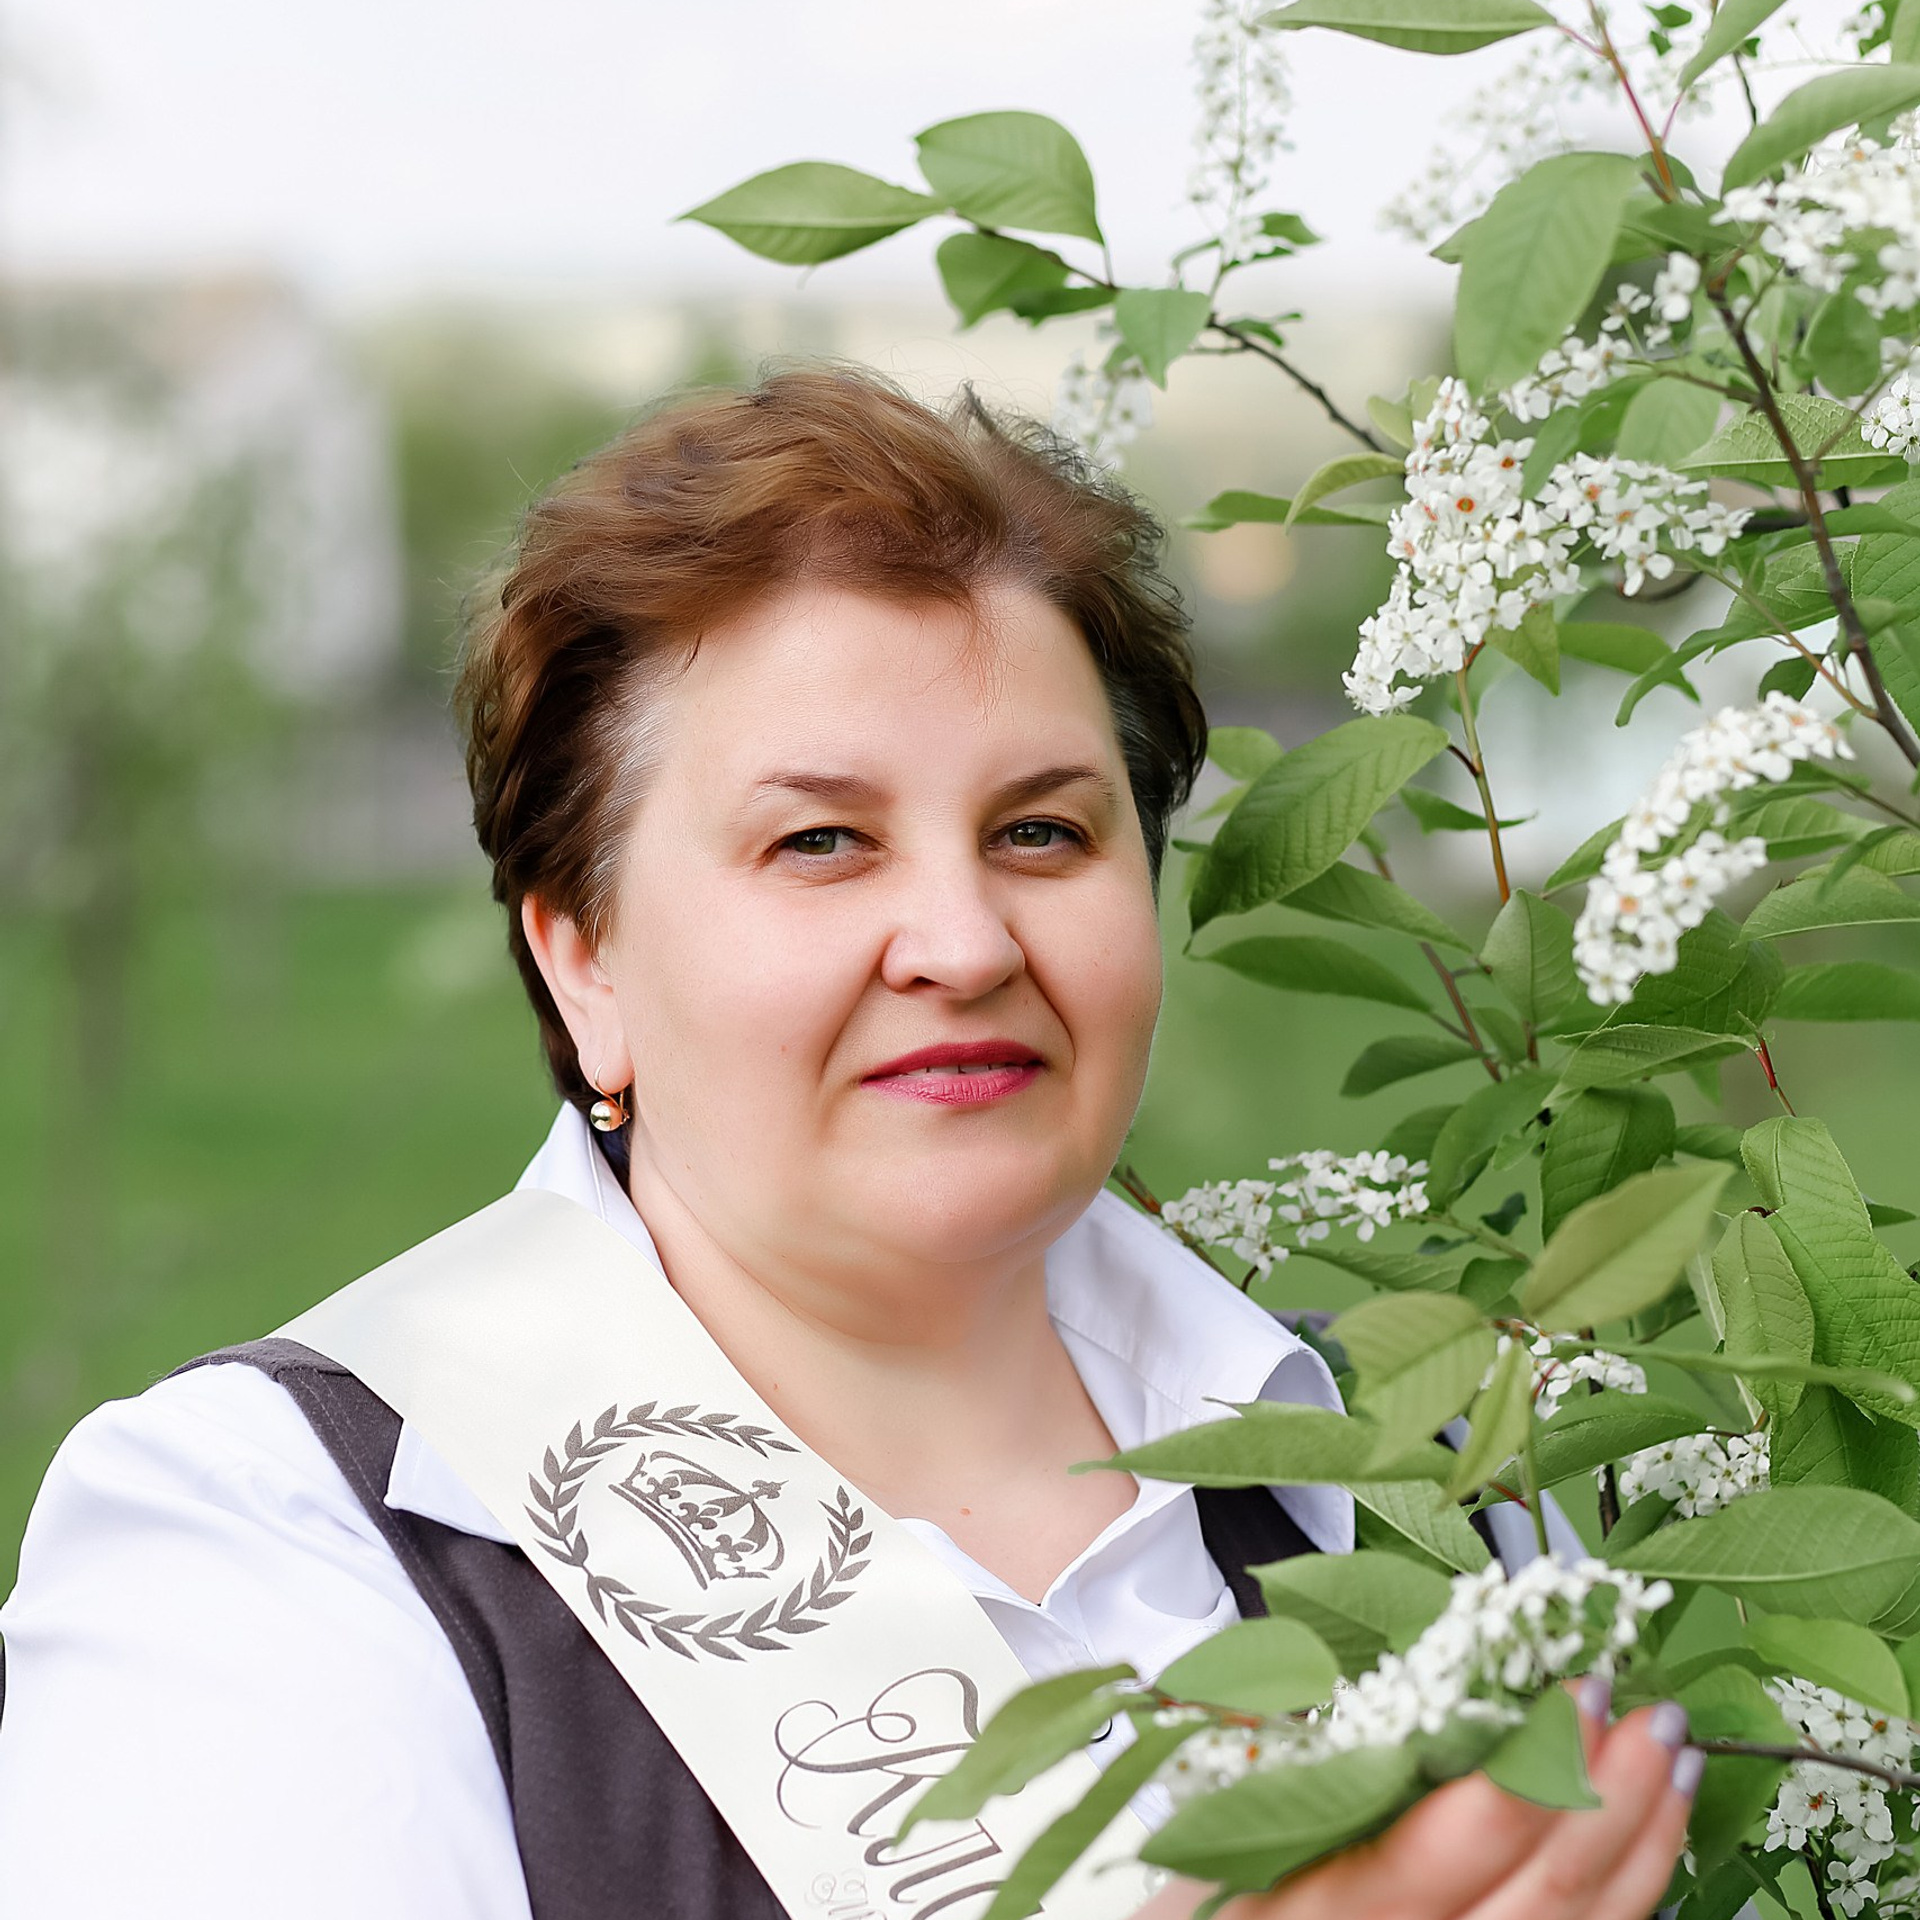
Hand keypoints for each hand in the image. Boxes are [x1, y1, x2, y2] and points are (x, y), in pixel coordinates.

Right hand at [1136, 1686, 1698, 1919]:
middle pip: (1535, 1902)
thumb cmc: (1210, 1895)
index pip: (1443, 1850)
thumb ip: (1298, 1746)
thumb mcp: (1221, 1811)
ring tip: (1671, 1758)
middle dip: (1608, 1801)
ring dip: (1640, 1846)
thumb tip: (1411, 1671)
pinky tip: (1652, 1839)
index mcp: (1320, 1906)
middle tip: (1648, 1711)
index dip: (1527, 1773)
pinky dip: (1630, 1897)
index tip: (1576, 1691)